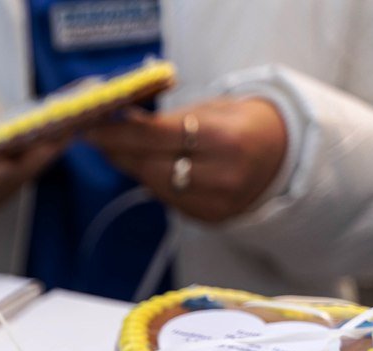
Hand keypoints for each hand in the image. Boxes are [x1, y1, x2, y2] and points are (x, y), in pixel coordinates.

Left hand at [86, 98, 286, 222]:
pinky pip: (168, 200)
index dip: (119, 133)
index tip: (90, 127)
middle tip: (94, 136)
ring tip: (116, 148)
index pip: (158, 136)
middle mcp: (223, 175)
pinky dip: (152, 182)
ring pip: (155, 186)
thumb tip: (116, 120)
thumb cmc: (240, 124)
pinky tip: (145, 167)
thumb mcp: (211, 109)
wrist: (283, 157)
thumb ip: (166, 118)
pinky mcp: (210, 219)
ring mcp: (217, 203)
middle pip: (151, 166)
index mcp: (227, 139)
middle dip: (119, 151)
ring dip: (131, 167)